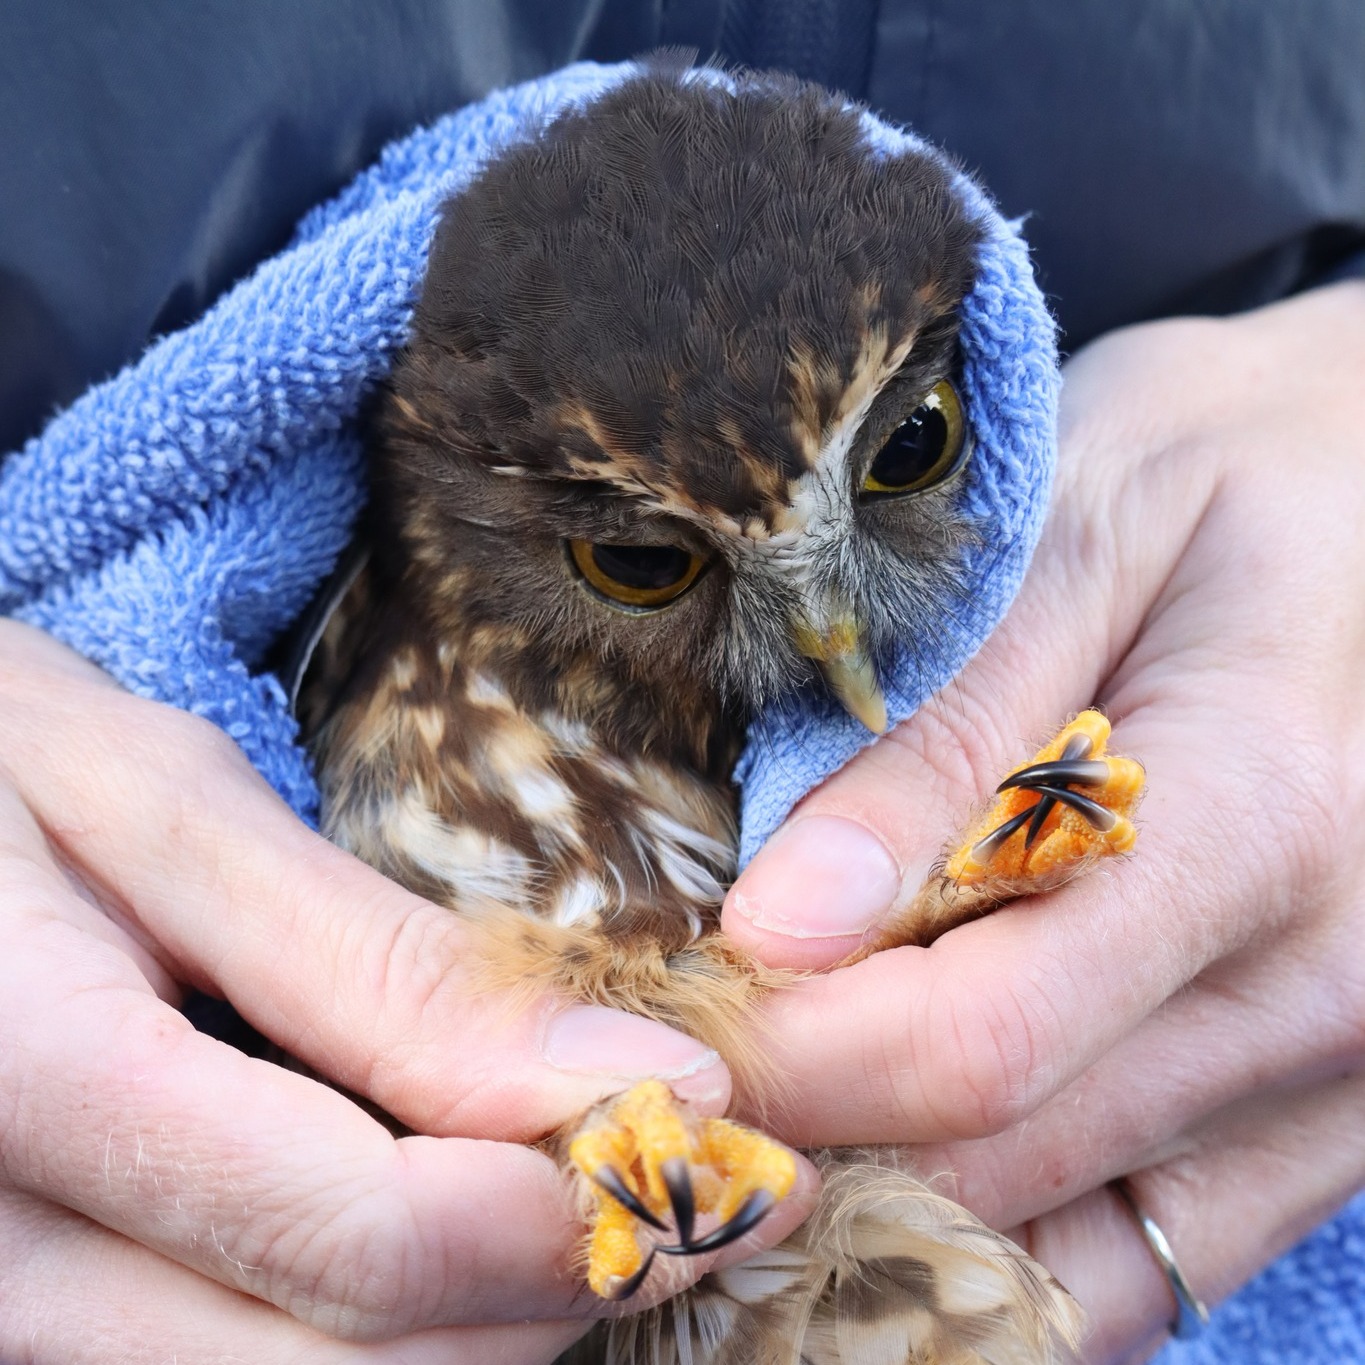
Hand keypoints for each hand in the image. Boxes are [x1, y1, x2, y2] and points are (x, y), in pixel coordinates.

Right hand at [0, 621, 812, 1362]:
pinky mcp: (28, 1316)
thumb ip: (379, 969)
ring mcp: (2, 1317)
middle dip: (559, 1282)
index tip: (720, 1132)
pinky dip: (385, 1322)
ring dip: (487, 1318)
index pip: (364, 1238)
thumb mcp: (166, 813)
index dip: (573, 1207)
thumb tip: (627, 1076)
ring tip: (583, 1184)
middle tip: (687, 1169)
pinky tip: (451, 1212)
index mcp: (30, 1089)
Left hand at [721, 280, 1364, 1360]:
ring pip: (1066, 1249)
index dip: (777, 1062)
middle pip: (1000, 1160)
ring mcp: (1344, 1076)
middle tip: (664, 1063)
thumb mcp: (1081, 534)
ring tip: (762, 1109)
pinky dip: (1001, 1247)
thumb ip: (946, 741)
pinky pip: (1147, 1260)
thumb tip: (786, 924)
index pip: (970, 1036)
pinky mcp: (1329, 1116)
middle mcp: (1322, 990)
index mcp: (1258, 816)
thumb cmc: (1237, 475)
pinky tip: (895, 1167)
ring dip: (881, 1207)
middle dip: (799, 1136)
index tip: (644, 1018)